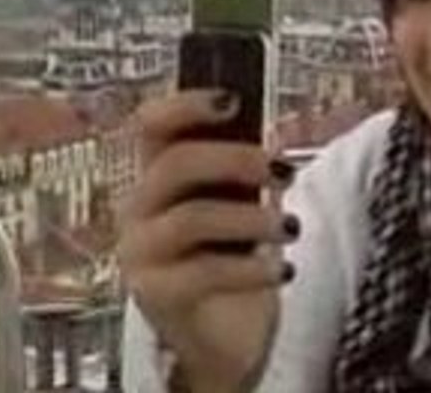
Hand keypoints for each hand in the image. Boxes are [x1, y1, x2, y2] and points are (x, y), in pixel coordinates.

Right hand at [118, 89, 298, 391]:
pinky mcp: (156, 294)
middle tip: (283, 171)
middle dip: (237, 160)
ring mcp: (142, 251)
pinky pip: (206, 272)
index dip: (187, 105)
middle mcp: (140, 206)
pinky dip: (254, 269)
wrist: (217, 331)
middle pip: (177, 164)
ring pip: (193, 218)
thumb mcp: (236, 200)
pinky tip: (285, 269)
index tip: (233, 99)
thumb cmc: (228, 251)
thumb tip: (274, 137)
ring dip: (253, 218)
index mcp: (158, 172)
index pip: (152, 124)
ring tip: (291, 227)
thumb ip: (242, 168)